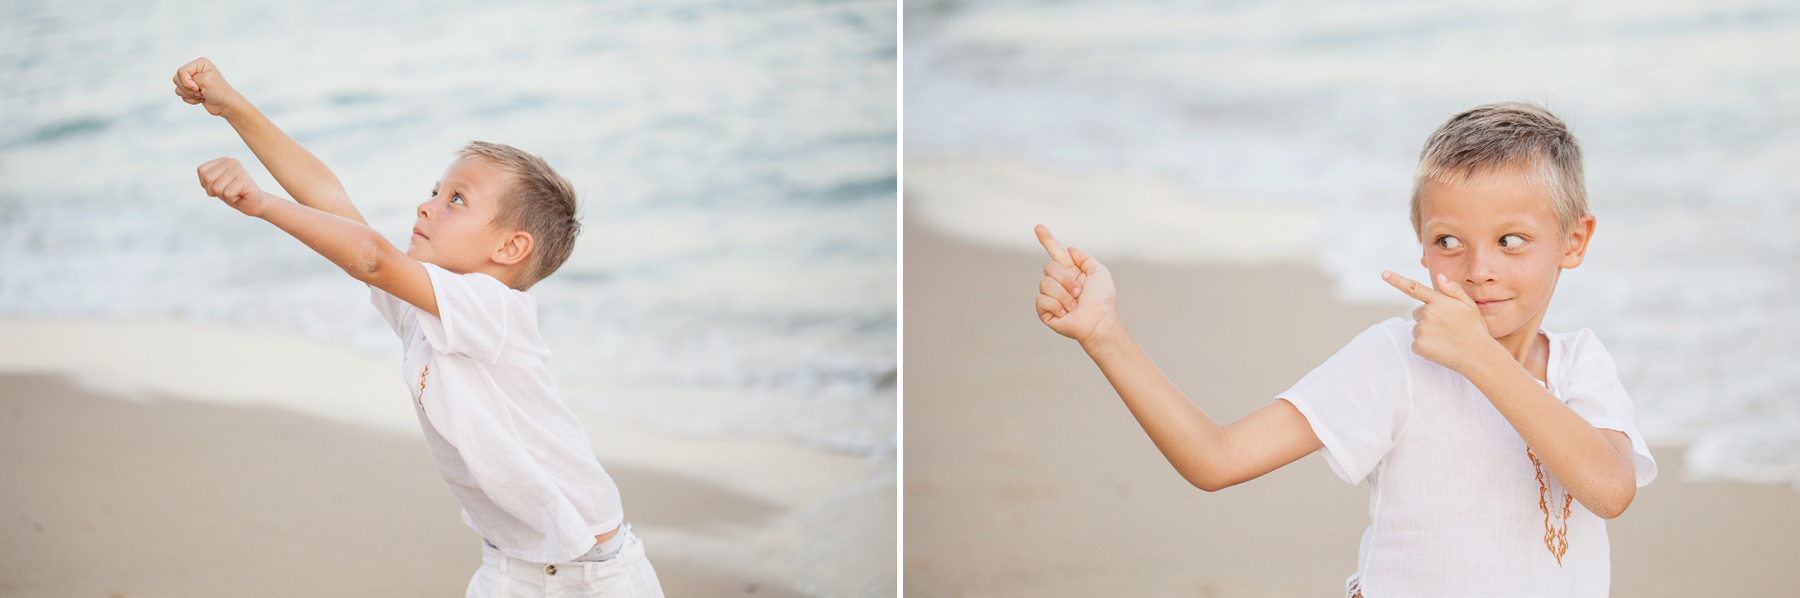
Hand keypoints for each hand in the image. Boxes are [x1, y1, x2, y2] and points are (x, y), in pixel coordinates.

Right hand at [173, 57, 241, 116]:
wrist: (226, 105)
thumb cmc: (219, 91)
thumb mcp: (205, 80)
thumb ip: (187, 78)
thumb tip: (178, 86)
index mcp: (199, 63)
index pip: (181, 71)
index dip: (187, 82)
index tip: (199, 87)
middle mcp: (195, 70)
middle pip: (176, 79)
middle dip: (188, 89)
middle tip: (202, 91)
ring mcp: (192, 80)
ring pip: (178, 88)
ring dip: (190, 95)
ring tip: (203, 95)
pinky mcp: (191, 90)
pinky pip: (181, 95)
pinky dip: (191, 100)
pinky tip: (202, 99)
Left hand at [197, 157, 268, 216]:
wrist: (254, 204)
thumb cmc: (233, 194)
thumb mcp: (215, 185)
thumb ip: (207, 179)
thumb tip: (205, 178)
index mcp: (223, 160)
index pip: (201, 170)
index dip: (206, 183)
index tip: (219, 186)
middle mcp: (231, 161)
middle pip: (207, 178)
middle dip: (214, 190)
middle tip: (227, 191)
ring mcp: (239, 169)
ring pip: (217, 188)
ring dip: (224, 196)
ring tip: (235, 193)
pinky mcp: (245, 180)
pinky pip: (228, 194)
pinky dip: (232, 199)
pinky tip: (240, 195)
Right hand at [1035, 225, 1117, 344]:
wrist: (1099, 322)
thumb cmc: (1102, 300)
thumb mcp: (1099, 272)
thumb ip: (1085, 258)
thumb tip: (1069, 249)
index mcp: (1071, 271)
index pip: (1056, 252)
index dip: (1047, 239)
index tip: (1038, 227)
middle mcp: (1059, 282)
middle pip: (1049, 267)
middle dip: (1066, 279)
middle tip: (1079, 293)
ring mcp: (1051, 296)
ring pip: (1045, 283)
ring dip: (1064, 295)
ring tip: (1075, 305)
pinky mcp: (1045, 311)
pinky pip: (1042, 299)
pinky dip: (1057, 306)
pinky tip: (1065, 313)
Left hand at [1382, 270, 1498, 372]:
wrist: (1478, 356)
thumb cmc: (1474, 329)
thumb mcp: (1469, 305)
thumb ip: (1453, 290)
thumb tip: (1439, 277)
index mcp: (1439, 301)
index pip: (1414, 288)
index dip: (1397, 280)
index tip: (1384, 274)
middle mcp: (1428, 313)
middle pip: (1417, 313)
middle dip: (1427, 318)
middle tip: (1446, 327)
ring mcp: (1422, 330)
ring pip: (1417, 329)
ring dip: (1427, 333)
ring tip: (1445, 338)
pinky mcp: (1419, 345)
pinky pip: (1416, 343)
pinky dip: (1425, 346)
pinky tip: (1440, 348)